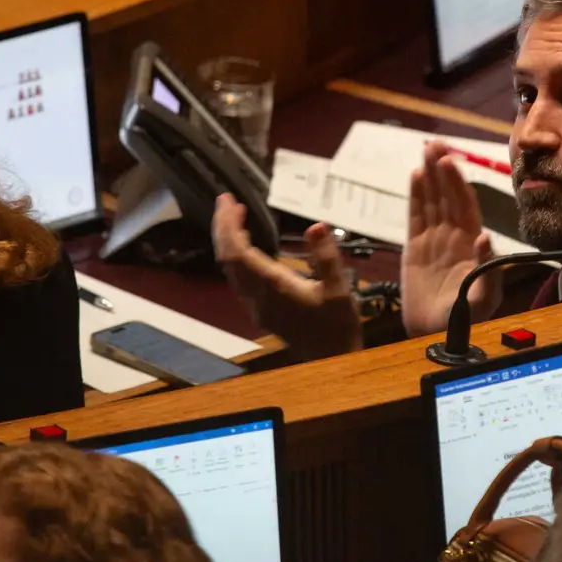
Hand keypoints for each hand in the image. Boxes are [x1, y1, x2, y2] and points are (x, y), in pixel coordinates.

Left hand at [213, 198, 361, 359]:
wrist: (332, 360)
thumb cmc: (337, 325)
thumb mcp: (339, 289)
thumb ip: (327, 257)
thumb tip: (316, 226)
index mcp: (273, 287)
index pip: (238, 253)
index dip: (228, 226)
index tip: (229, 201)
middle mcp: (257, 296)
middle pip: (227, 259)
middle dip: (223, 227)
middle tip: (225, 201)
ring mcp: (255, 304)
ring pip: (229, 268)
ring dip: (227, 240)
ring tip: (234, 215)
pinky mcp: (260, 308)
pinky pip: (237, 276)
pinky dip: (236, 253)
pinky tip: (245, 242)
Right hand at [400, 143, 497, 335]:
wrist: (437, 335)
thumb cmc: (465, 318)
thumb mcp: (484, 298)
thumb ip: (488, 268)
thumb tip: (484, 237)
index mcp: (473, 242)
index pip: (465, 205)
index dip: (458, 182)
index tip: (450, 161)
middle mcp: (455, 236)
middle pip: (448, 195)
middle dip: (442, 169)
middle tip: (434, 143)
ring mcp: (435, 239)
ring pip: (432, 201)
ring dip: (429, 176)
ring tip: (425, 150)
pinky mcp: (415, 248)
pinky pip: (415, 216)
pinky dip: (416, 196)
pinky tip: (415, 176)